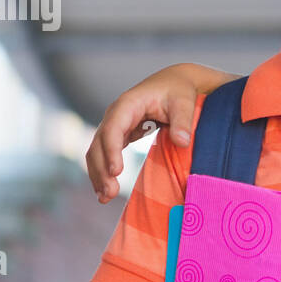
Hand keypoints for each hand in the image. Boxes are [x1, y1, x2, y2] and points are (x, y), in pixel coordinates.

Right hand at [84, 64, 203, 202]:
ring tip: (105, 198)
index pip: (113, 128)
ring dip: (98, 174)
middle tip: (110, 193)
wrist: (174, 83)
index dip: (112, 150)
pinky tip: (104, 191)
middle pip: (99, 143)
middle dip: (101, 169)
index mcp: (128, 104)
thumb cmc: (179, 92)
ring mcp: (114, 125)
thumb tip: (182, 142)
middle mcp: (115, 115)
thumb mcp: (184, 103)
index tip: (117, 172)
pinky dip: (102, 172)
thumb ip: (183, 121)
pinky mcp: (118, 135)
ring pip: (96, 151)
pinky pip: (103, 155)